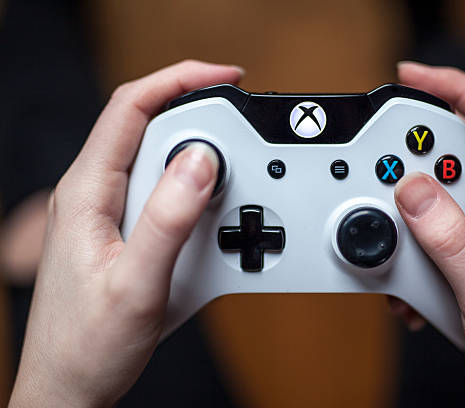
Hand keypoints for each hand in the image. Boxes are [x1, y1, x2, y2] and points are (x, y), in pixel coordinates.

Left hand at [9, 60, 242, 407]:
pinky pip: (163, 195)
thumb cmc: (89, 343)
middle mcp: (94, 193)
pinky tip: (211, 217)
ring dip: (201, 165)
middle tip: (242, 141)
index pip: (130, 108)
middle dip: (201, 122)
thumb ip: (169, 219)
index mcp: (86, 191)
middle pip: (150, 129)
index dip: (179, 80)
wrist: (72, 386)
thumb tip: (201, 160)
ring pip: (161, 163)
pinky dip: (195, 194)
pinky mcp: (123, 230)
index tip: (225, 78)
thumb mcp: (137, 282)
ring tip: (231, 188)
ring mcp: (108, 211)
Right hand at [392, 62, 464, 406]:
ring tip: (397, 247)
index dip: (460, 89)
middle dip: (416, 159)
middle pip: (459, 154)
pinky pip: (427, 234)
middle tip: (385, 174)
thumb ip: (452, 242)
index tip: (414, 78)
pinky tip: (409, 287)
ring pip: (437, 197)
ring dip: (407, 218)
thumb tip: (413, 192)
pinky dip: (407, 252)